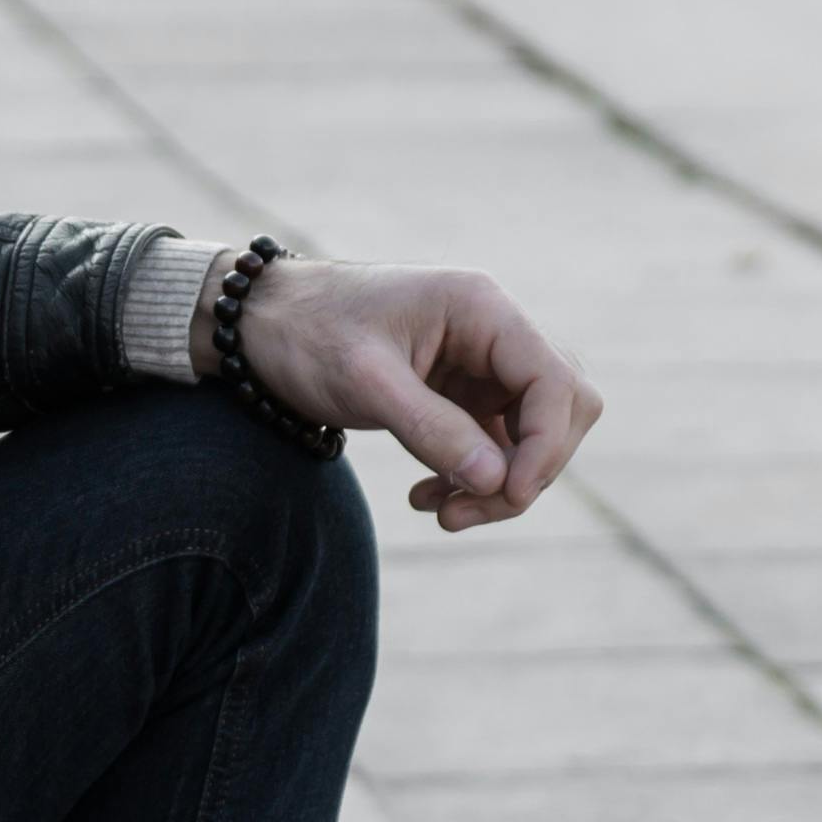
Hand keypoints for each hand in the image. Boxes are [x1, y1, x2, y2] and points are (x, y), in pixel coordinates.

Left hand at [200, 255, 598, 529]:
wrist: (261, 326)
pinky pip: (493, 445)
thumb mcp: (364, 382)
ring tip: (441, 512)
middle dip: (527, 469)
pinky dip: (472, 478)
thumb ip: (431, 428)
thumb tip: (499, 480)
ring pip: (531, 435)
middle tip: (466, 509)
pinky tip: (426, 498)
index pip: (555, 381)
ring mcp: (481, 364)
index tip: (507, 493)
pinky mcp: (462, 394)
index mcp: (482, 309)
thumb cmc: (307, 334)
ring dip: (498, 483)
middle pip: (561, 410)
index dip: (546, 446)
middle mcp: (494, 332)